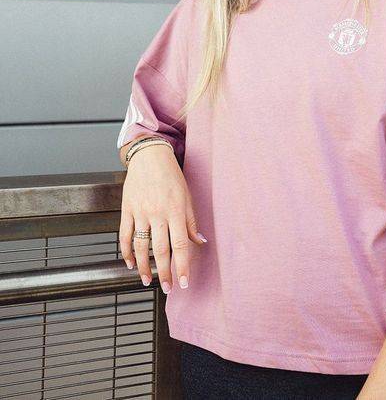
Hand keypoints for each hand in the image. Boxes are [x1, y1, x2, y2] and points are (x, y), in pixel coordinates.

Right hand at [119, 144, 206, 292]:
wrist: (149, 156)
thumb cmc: (171, 176)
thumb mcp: (187, 196)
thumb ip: (192, 222)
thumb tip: (201, 242)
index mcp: (175, 210)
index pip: (180, 244)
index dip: (182, 266)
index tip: (184, 282)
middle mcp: (158, 213)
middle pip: (160, 250)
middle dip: (164, 273)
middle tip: (167, 288)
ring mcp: (140, 212)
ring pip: (140, 246)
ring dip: (143, 267)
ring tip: (147, 281)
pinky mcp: (127, 209)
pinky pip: (124, 235)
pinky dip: (126, 252)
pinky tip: (130, 263)